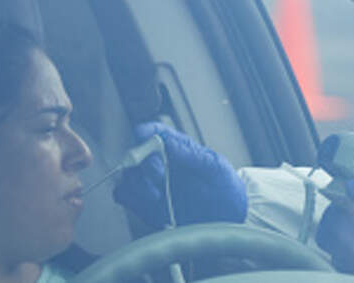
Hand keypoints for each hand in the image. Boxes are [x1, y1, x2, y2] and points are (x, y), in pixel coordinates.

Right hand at [113, 122, 246, 226]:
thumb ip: (192, 155)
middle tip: (160, 177)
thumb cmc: (225, 189)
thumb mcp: (216, 168)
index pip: (154, 132)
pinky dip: (132, 199)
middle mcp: (162, 164)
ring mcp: (152, 184)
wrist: (227, 220)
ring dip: (137, 184)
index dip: (145, 132)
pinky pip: (125, 196)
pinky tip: (151, 205)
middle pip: (135, 154)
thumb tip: (169, 142)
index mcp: (178, 148)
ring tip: (157, 195)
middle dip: (143, 164)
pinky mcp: (146, 204)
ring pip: (126, 175)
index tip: (143, 138)